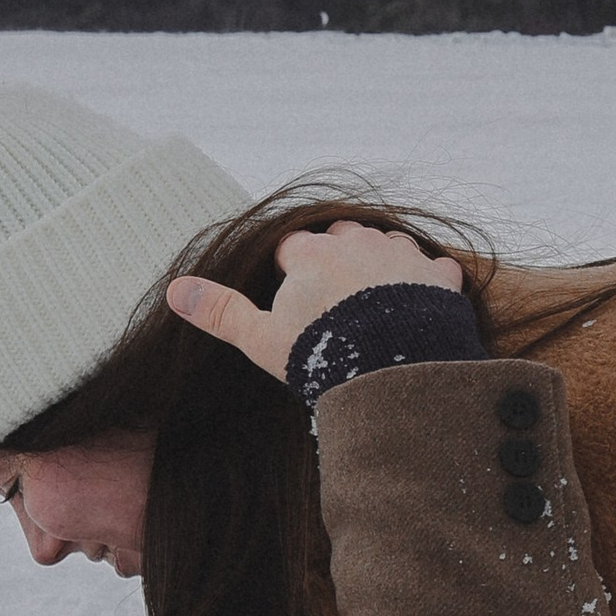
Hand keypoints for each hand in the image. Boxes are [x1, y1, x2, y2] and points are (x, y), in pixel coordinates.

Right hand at [166, 218, 463, 383]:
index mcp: (313, 253)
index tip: (297, 309)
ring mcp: (403, 257)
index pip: (292, 250)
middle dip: (336, 262)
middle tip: (335, 307)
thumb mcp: (262, 340)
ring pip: (387, 246)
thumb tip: (175, 290)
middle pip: (340, 238)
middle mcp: (359, 242)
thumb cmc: (322, 357)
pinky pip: (434, 269)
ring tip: (375, 309)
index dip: (290, 277)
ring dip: (380, 267)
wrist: (394, 377)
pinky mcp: (440, 279)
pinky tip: (419, 310)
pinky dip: (427, 284)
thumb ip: (221, 312)